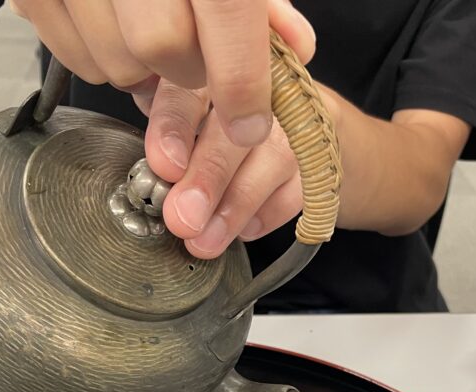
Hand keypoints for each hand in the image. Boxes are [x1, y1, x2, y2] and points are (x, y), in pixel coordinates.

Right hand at [9, 0, 314, 146]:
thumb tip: (295, 46)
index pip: (225, 12)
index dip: (240, 79)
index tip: (249, 121)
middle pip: (162, 46)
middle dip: (187, 70)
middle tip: (193, 57)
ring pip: (115, 61)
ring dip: (142, 69)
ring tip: (147, 33)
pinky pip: (74, 57)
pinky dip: (100, 58)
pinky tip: (111, 27)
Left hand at [135, 79, 337, 258]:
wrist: (304, 136)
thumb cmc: (229, 130)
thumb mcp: (189, 121)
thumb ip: (171, 140)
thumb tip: (151, 183)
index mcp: (211, 66)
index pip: (190, 88)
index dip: (173, 126)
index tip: (163, 166)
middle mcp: (259, 81)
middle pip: (236, 125)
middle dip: (207, 178)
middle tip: (182, 218)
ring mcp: (299, 115)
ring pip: (272, 158)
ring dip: (234, 207)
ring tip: (206, 240)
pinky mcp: (324, 150)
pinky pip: (298, 186)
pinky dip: (265, 214)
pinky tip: (243, 229)